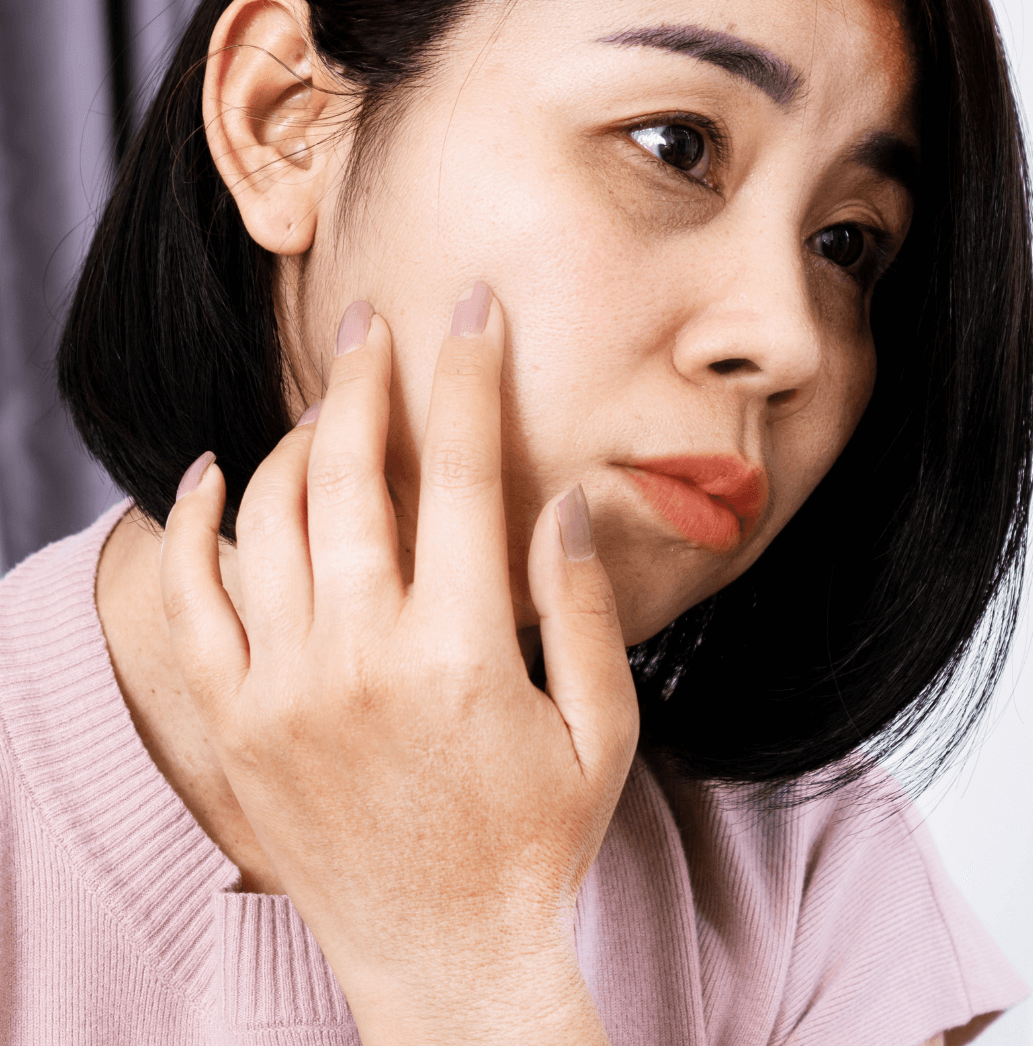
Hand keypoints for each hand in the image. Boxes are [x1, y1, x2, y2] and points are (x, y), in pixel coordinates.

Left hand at [159, 286, 636, 1045]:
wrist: (446, 957)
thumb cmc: (539, 840)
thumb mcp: (603, 728)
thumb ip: (584, 607)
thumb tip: (564, 499)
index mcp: (464, 654)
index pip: (464, 475)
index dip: (470, 377)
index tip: (473, 311)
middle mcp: (361, 661)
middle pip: (353, 476)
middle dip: (368, 379)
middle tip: (374, 324)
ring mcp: (284, 693)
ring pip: (270, 521)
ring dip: (298, 440)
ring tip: (327, 402)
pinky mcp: (235, 726)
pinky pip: (192, 601)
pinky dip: (195, 525)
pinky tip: (216, 475)